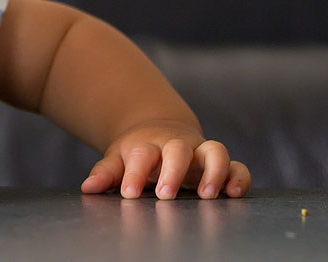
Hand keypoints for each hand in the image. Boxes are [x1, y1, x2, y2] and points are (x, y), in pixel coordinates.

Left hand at [81, 121, 249, 199]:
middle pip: (178, 150)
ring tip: (206, 195)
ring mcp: (201, 153)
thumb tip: (88, 188)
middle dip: (173, 171)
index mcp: (150, 145)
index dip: (134, 174)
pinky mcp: (221, 164)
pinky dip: (239, 177)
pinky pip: (237, 166)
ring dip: (213, 171)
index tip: (128, 193)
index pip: (142, 155)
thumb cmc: (138, 152)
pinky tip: (234, 193)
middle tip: (164, 195)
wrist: (160, 130)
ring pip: (214, 151)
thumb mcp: (118, 159)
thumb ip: (106, 173)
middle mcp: (178, 146)